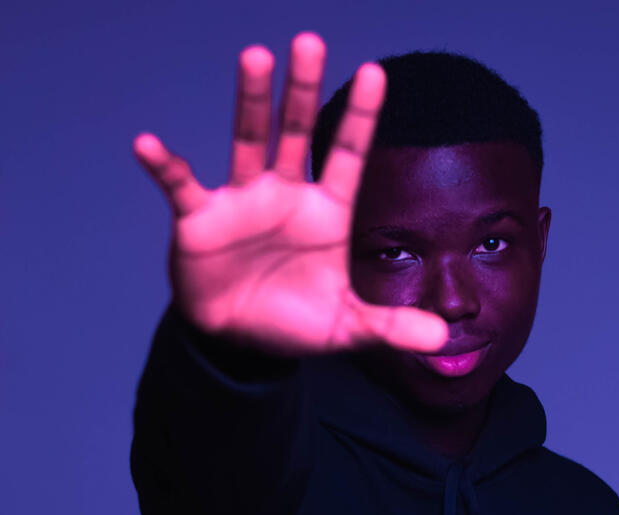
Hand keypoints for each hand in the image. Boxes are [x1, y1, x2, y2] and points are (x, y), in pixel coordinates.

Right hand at [132, 32, 448, 356]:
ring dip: (251, 101)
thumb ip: (392, 325)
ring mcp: (242, 202)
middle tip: (311, 42)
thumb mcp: (348, 327)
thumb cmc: (295, 323)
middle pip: (296, 132)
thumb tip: (442, 339)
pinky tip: (149, 145)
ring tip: (257, 56)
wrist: (241, 342)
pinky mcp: (201, 221)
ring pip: (248, 141)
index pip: (347, 155)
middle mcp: (286, 196)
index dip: (360, 117)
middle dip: (303, 90)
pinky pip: (181, 186)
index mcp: (326, 213)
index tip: (375, 71)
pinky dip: (166, 167)